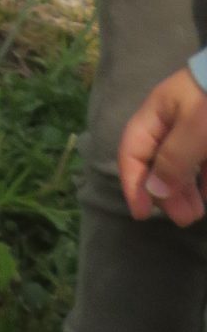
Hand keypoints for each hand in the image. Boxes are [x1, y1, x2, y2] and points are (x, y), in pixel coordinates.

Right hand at [120, 64, 206, 225]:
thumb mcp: (195, 127)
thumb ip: (174, 159)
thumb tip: (153, 191)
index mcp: (157, 113)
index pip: (132, 150)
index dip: (133, 183)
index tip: (142, 214)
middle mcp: (173, 121)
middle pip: (157, 161)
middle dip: (166, 192)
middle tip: (183, 218)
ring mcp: (197, 128)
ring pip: (183, 165)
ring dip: (186, 191)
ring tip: (197, 214)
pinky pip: (204, 163)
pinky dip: (205, 181)